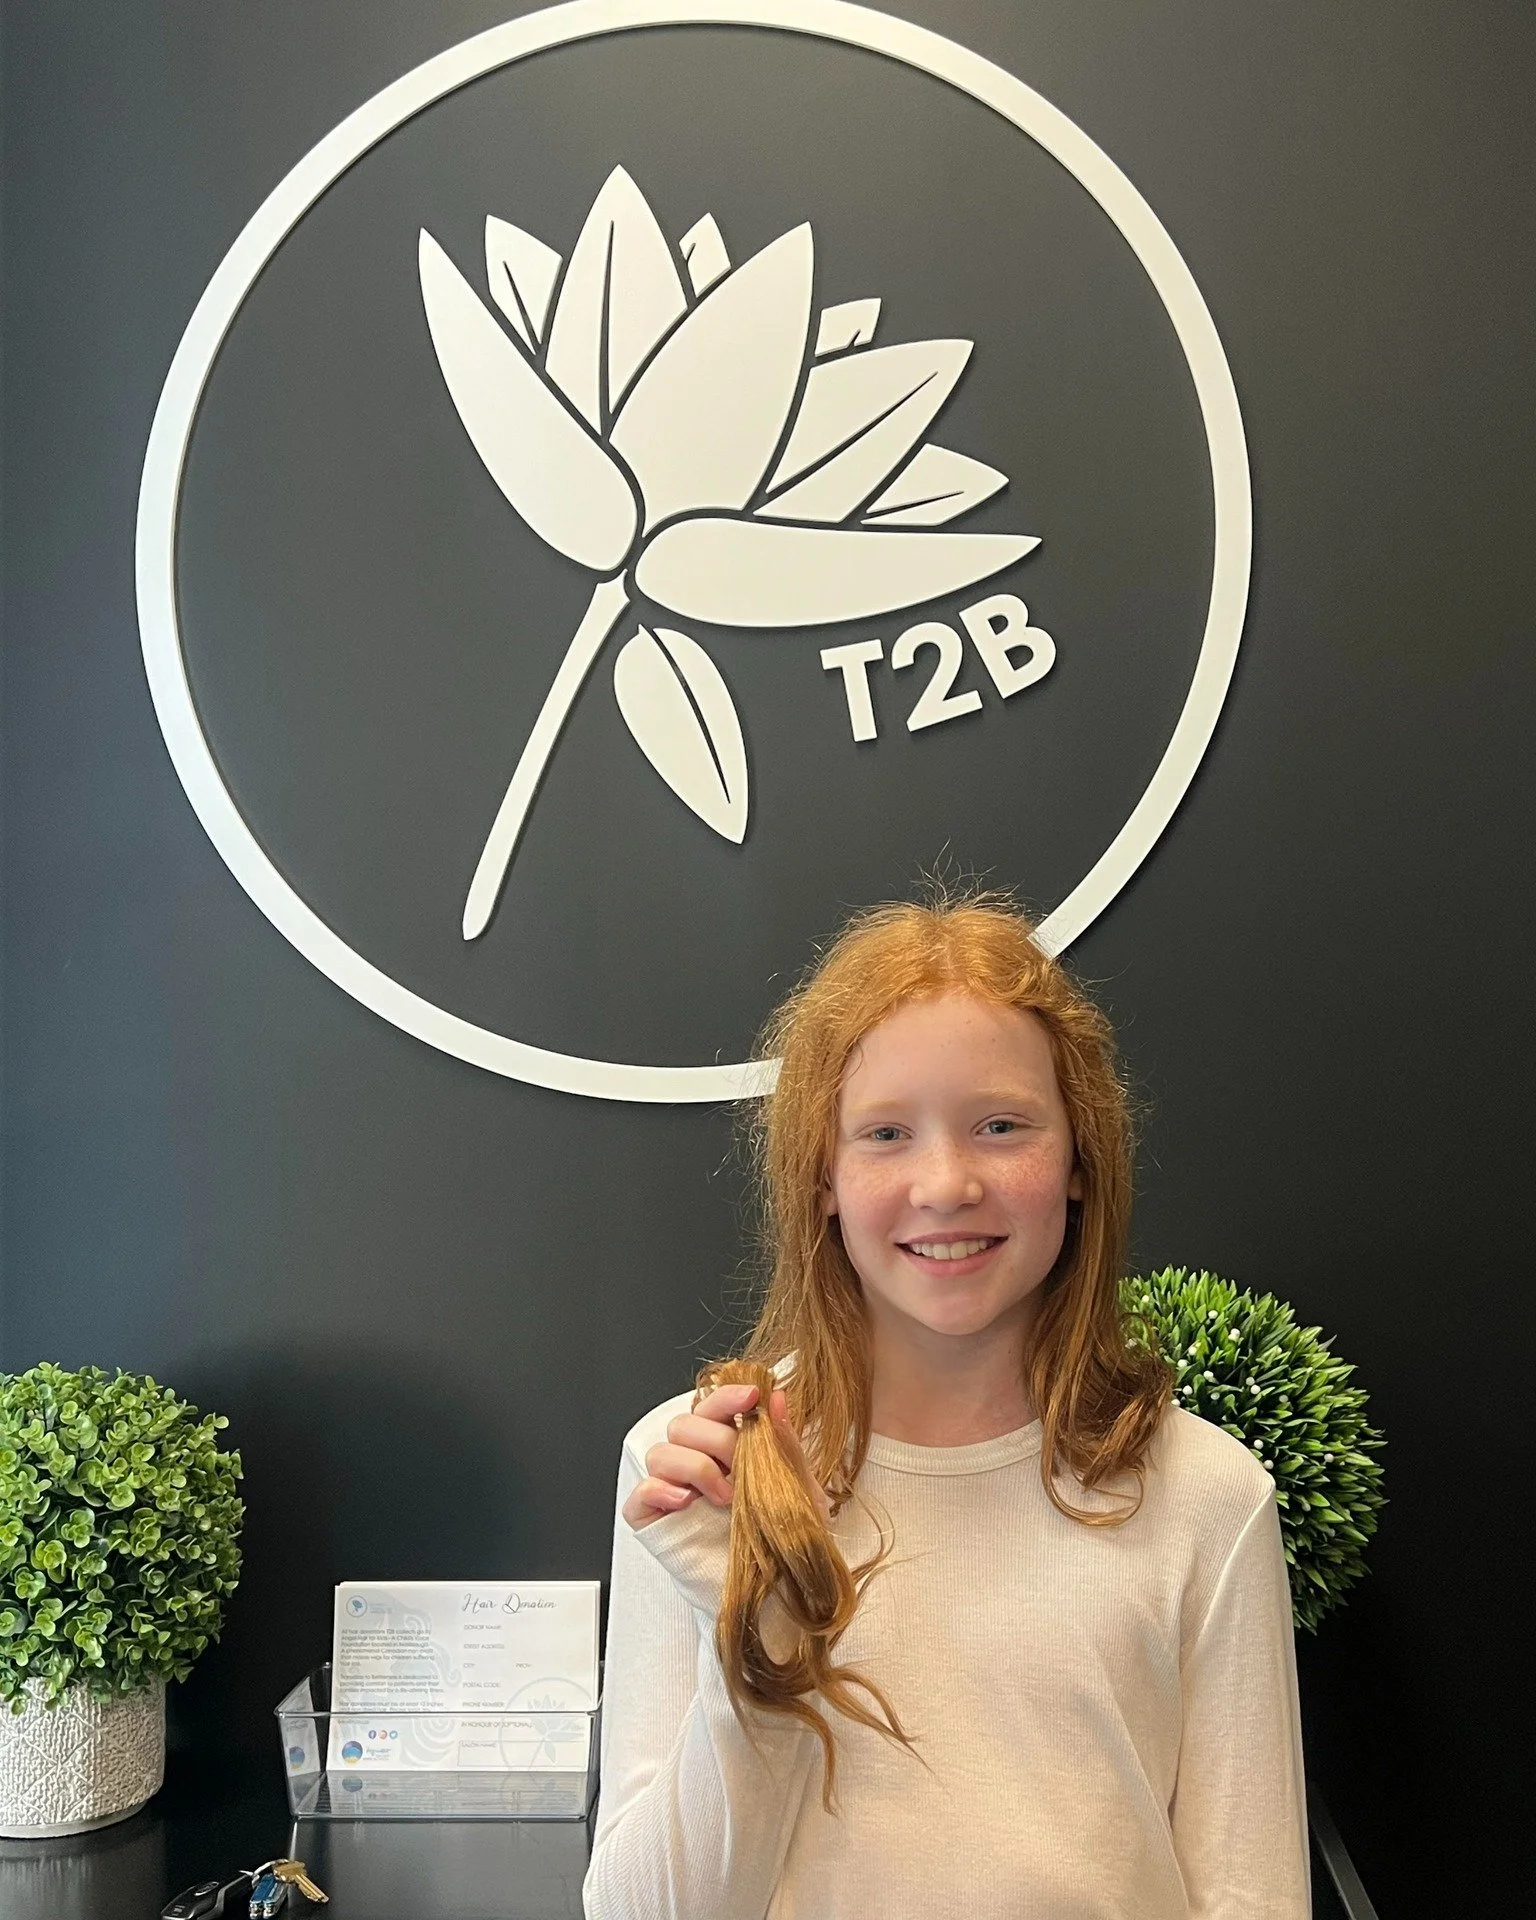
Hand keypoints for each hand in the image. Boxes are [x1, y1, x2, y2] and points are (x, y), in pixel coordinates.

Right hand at [622, 1383, 828, 1529]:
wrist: (768, 1590)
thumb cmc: (778, 1536)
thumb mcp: (794, 1489)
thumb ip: (783, 1443)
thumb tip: (778, 1398)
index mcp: (722, 1445)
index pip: (713, 1405)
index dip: (728, 1395)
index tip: (753, 1396)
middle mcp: (691, 1461)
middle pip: (683, 1424)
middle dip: (717, 1440)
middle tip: (741, 1469)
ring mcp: (668, 1488)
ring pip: (660, 1453)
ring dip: (696, 1468)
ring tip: (724, 1497)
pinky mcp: (651, 1518)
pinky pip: (640, 1493)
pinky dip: (661, 1491)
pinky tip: (687, 1503)